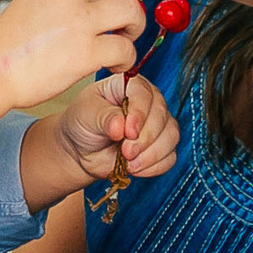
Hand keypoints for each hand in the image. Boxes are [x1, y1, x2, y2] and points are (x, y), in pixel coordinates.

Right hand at [0, 0, 143, 109]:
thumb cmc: (8, 46)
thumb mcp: (30, 2)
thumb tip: (90, 0)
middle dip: (130, 7)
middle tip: (125, 27)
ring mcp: (80, 22)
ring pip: (131, 12)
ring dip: (134, 29)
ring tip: (122, 44)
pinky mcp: (87, 52)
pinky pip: (125, 49)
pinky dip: (126, 59)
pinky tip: (114, 65)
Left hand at [52, 74, 176, 183]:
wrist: (81, 150)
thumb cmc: (83, 123)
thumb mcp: (86, 114)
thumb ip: (104, 117)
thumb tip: (120, 125)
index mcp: (129, 85)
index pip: (144, 94)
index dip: (140, 113)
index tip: (128, 132)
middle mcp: (148, 102)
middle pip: (162, 116)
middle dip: (145, 138)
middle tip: (126, 151)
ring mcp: (157, 124)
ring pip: (171, 136)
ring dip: (151, 154)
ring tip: (128, 162)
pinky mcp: (161, 147)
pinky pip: (170, 157)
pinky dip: (153, 166)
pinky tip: (135, 167)